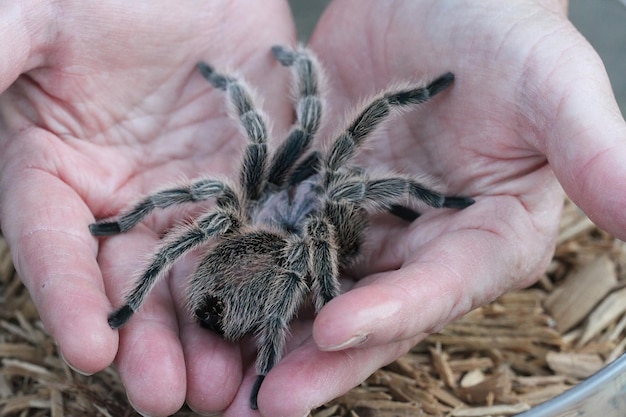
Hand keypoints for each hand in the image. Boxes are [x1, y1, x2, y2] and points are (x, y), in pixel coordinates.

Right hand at [0, 1, 297, 414]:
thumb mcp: (34, 16)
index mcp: (58, 168)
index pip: (53, 246)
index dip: (68, 299)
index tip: (89, 351)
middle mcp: (126, 196)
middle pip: (132, 282)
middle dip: (148, 342)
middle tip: (166, 399)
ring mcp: (195, 192)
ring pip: (199, 274)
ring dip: (211, 333)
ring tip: (227, 387)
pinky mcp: (252, 180)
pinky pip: (261, 236)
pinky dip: (269, 281)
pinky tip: (283, 321)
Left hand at [248, 1, 625, 415]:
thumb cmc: (504, 30)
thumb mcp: (553, 82)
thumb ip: (595, 149)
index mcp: (483, 237)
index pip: (439, 289)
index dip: (393, 313)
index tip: (338, 330)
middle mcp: (419, 244)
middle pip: (368, 311)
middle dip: (318, 359)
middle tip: (261, 405)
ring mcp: (361, 222)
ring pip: (313, 286)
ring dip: (269, 332)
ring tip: (218, 381)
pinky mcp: (315, 192)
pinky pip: (277, 236)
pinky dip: (245, 268)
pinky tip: (206, 295)